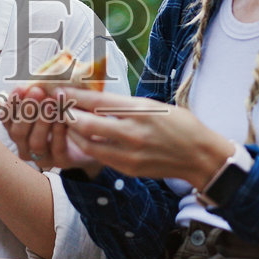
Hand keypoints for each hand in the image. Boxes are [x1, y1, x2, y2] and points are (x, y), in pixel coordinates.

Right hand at [2, 86, 100, 173]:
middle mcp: (26, 145)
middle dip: (26, 110)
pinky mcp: (61, 162)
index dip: (11, 104)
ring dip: (42, 121)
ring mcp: (43, 156)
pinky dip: (58, 133)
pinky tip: (63, 119)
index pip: (6, 118)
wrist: (93, 138)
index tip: (20, 88)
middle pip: (17, 132)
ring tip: (50, 103)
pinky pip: (56, 149)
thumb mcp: (56, 98)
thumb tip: (49, 66)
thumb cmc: (69, 114)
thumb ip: (47, 87)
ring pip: (35, 143)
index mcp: (19, 128)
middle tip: (37, 92)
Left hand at [58, 88, 233, 187]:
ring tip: (67, 122)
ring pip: (87, 143)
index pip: (97, 100)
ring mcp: (128, 154)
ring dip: (74, 132)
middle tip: (58, 106)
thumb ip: (125, 104)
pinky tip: (83, 139)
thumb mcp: (154, 105)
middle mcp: (132, 132)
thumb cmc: (180, 125)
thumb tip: (96, 98)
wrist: (200, 156)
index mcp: (139, 110)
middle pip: (85, 122)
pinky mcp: (128, 169)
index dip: (74, 94)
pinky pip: (99, 156)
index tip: (60, 89)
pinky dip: (88, 146)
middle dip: (67, 113)